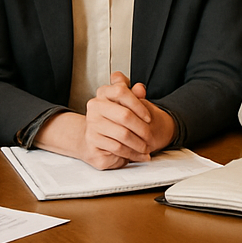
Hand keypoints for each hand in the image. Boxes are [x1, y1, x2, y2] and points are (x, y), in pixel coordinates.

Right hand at [36, 74, 175, 170]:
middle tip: (152, 138)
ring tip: (148, 150)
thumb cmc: (111, 122)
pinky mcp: (93, 147)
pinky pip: (115, 150)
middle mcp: (95, 110)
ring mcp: (92, 129)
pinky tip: (139, 156)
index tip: (149, 116)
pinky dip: (131, 155)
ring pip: (121, 136)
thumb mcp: (124, 106)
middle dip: (142, 130)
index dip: (140, 105)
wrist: (89, 141)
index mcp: (103, 96)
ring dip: (139, 145)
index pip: (123, 95)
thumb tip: (141, 86)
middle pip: (125, 118)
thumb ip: (133, 96)